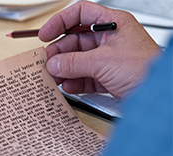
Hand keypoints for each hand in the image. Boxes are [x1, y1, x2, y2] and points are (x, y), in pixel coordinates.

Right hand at [38, 1, 160, 98]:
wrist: (156, 95)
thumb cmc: (144, 69)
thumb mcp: (103, 61)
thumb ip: (74, 62)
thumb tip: (54, 63)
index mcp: (113, 24)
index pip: (81, 14)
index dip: (60, 22)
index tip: (45, 34)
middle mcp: (110, 39)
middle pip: (76, 40)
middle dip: (60, 52)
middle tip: (47, 62)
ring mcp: (108, 59)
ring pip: (79, 60)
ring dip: (65, 69)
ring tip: (54, 77)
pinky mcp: (108, 77)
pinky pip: (85, 77)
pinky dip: (75, 82)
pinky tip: (67, 86)